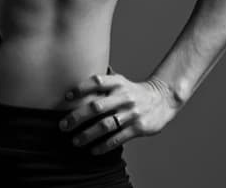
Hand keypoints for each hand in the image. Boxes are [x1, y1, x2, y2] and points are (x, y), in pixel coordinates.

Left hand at [59, 72, 179, 154]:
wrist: (162, 100)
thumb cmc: (133, 91)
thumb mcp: (120, 81)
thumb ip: (102, 82)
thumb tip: (76, 75)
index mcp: (118, 83)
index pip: (97, 82)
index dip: (81, 88)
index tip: (66, 97)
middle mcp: (124, 96)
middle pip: (96, 106)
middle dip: (77, 117)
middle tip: (63, 126)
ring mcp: (131, 113)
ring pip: (105, 125)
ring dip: (88, 135)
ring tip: (75, 141)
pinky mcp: (138, 127)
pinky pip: (118, 138)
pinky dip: (104, 145)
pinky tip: (93, 150)